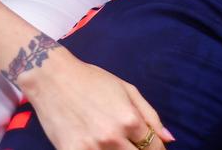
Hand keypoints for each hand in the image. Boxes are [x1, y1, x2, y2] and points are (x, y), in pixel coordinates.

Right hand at [20, 46, 173, 149]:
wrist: (52, 78)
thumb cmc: (91, 80)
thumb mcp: (126, 89)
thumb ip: (150, 115)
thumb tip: (168, 139)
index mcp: (129, 119)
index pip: (154, 149)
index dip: (155, 148)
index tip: (146, 144)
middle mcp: (113, 137)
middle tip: (129, 142)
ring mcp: (92, 149)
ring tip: (112, 141)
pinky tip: (96, 145)